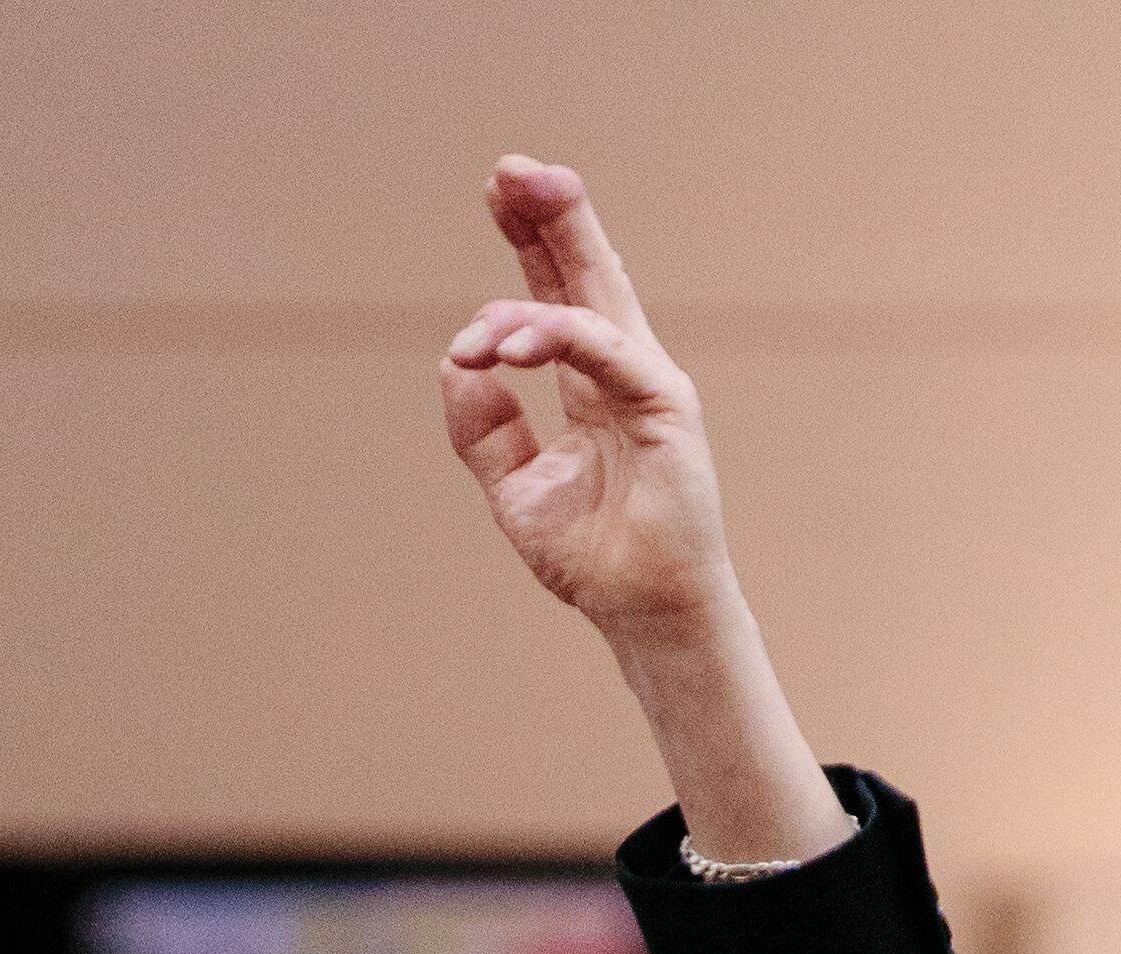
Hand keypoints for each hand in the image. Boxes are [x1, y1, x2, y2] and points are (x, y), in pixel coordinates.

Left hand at [441, 162, 845, 867]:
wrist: (643, 616)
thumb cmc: (593, 560)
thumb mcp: (514, 490)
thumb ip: (483, 430)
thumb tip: (454, 365)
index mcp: (589, 382)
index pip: (556, 289)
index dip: (530, 236)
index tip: (497, 188)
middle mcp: (622, 369)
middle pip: (584, 269)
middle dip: (548, 214)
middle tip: (508, 169)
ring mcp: (648, 384)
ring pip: (596, 299)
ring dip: (539, 280)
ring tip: (482, 334)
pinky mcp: (667, 408)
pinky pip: (607, 352)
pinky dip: (558, 338)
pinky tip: (510, 348)